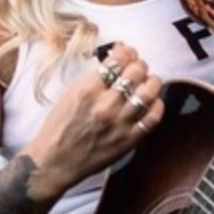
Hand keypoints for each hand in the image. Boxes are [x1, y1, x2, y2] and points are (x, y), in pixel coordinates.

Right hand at [23, 41, 164, 199]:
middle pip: (136, 72)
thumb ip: (95, 76)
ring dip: (152, 82)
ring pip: (149, 92)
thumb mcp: (71, 93)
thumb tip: (117, 58)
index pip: (118, 60)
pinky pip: (153, 118)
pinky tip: (152, 101)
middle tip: (137, 67)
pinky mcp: (129, 140)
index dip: (127, 51)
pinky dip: (157, 105)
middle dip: (139, 64)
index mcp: (88, 90)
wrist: (55, 161)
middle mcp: (105, 106)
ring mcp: (119, 124)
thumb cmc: (60, 126)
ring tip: (149, 82)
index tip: (127, 52)